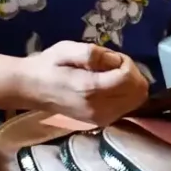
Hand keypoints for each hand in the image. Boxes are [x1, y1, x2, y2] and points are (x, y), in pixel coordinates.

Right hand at [23, 41, 148, 125]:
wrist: (31, 88)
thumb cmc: (49, 65)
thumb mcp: (67, 49)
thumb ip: (93, 53)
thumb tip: (115, 61)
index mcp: (91, 89)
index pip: (129, 78)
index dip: (126, 63)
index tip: (110, 58)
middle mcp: (100, 108)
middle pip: (139, 92)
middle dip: (132, 74)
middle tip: (112, 65)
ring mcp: (102, 118)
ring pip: (136, 101)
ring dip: (130, 84)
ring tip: (109, 75)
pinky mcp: (102, 122)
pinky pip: (127, 107)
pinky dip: (124, 94)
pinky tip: (107, 87)